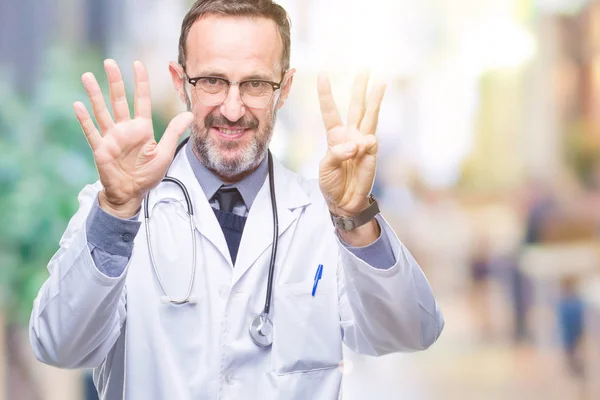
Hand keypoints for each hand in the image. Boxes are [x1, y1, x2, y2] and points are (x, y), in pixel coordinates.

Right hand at [74, 59, 193, 217]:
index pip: (141, 100)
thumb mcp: (165, 152)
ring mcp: (111, 138)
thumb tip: (189, 114)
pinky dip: (84, 120)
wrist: (132, 193)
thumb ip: (173, 132)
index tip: (137, 64)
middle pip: (118, 100)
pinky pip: (91, 132)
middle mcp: (125, 129)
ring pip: (102, 111)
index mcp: (141, 128)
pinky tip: (77, 105)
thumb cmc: (148, 174)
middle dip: (115, 81)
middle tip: (109, 62)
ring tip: (88, 76)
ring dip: (95, 94)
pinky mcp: (101, 149)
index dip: (140, 82)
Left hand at [317, 70, 385, 216]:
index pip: (330, 111)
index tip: (322, 75)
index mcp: (335, 136)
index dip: (326, 94)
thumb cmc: (332, 184)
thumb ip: (337, 154)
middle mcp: (350, 135)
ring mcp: (363, 143)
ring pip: (370, 116)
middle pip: (356, 107)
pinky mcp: (372, 154)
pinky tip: (362, 148)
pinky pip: (370, 143)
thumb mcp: (325, 168)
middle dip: (360, 88)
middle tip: (364, 69)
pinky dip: (365, 145)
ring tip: (381, 82)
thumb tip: (357, 144)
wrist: (344, 202)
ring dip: (375, 100)